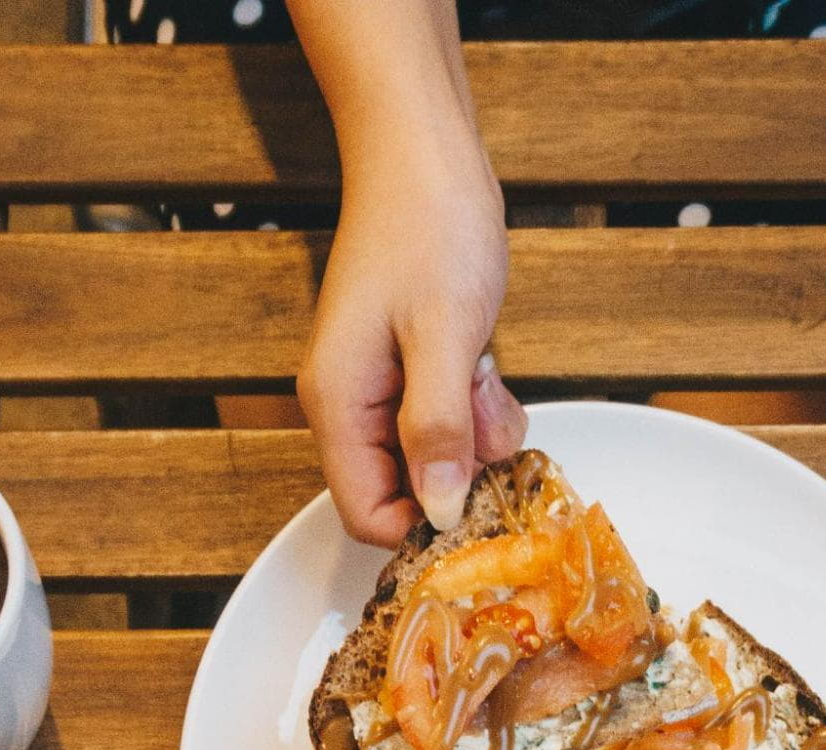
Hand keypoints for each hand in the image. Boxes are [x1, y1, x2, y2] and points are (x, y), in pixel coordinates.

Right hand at [298, 139, 526, 545]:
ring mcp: (378, 389)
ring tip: (486, 375)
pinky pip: (447, 421)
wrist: (423, 149)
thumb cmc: (428, 225)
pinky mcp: (408, 371)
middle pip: (404, 492)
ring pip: (434, 458)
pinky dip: (476, 407)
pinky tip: (485, 364)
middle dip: (459, 471)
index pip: (367, 516)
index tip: (477, 502)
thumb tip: (437, 510)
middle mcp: (349, 407)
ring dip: (475, 435)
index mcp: (338, 406)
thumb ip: (437, 429)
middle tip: (487, 414)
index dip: (423, 524)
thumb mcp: (443, 335)